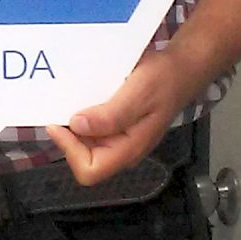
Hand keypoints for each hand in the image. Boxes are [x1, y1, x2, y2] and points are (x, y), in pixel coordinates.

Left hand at [48, 48, 209, 185]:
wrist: (180, 69)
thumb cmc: (164, 80)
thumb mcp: (138, 93)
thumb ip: (111, 115)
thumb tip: (77, 126)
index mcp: (129, 149)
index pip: (89, 170)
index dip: (70, 151)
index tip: (59, 122)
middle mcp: (122, 150)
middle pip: (83, 159)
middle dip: (69, 137)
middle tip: (62, 107)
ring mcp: (119, 140)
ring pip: (85, 144)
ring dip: (74, 126)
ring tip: (71, 100)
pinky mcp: (117, 128)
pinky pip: (92, 130)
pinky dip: (83, 117)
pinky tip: (83, 99)